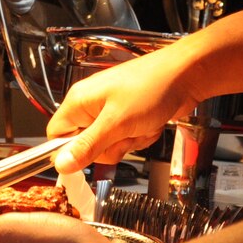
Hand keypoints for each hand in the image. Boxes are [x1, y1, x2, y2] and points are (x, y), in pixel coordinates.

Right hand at [46, 43, 200, 173]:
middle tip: (124, 132)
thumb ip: (88, 146)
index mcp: (79, 101)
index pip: (56, 135)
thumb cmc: (152, 87)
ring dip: (130, 142)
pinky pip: (127, 139)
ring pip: (110, 145)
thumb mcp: (116, 123)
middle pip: (86, 145)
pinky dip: (141, 137)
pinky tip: (150, 123)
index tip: (88, 156)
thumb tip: (61, 165)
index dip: (69, 151)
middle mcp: (92, 105)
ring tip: (141, 125)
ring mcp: (111, 111)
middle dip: (110, 146)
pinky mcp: (129, 116)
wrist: (186, 77)